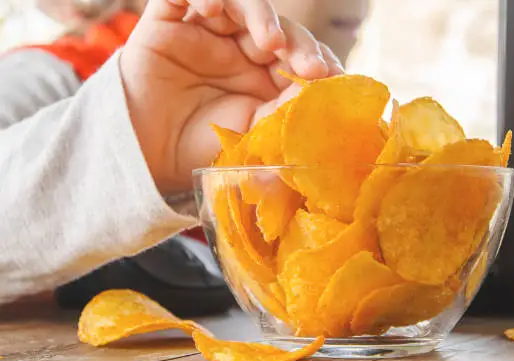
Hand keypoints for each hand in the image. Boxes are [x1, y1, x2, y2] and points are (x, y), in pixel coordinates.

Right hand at [119, 0, 342, 195]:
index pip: (299, 55)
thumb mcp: (253, 135)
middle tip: (309, 66)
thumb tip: (322, 90)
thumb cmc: (201, 149)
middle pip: (279, 28)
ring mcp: (206, 33)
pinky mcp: (169, 22)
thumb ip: (285, 112)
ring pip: (241, 2)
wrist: (146, 157)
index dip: (317, 60)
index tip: (330, 78)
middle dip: (299, 44)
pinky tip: (211, 10)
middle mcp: (239, 50)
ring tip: (269, 41)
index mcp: (264, 77)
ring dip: (261, 15)